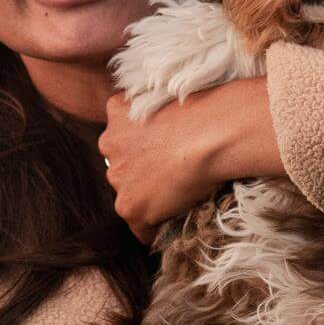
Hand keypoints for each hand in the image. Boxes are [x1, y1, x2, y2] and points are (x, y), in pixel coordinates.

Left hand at [99, 78, 287, 243]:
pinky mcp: (130, 207)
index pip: (123, 135)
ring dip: (149, 197)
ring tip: (178, 195)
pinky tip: (175, 218)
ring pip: (129, 195)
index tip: (166, 152)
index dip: (146, 147)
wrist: (213, 135)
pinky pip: (140, 228)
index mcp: (118, 112)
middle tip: (174, 172)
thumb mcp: (172, 97)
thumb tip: (171, 126)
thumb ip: (157, 112)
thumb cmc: (206, 111)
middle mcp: (110, 144)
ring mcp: (119, 178)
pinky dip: (156, 227)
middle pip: (123, 166)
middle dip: (143, 171)